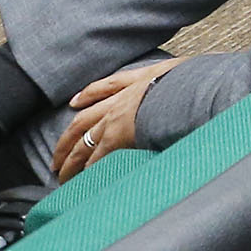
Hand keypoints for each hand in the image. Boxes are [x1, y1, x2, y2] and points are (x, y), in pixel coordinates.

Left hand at [55, 59, 178, 179]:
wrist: (188, 90)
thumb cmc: (192, 81)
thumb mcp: (180, 72)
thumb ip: (175, 79)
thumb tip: (184, 80)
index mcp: (135, 82)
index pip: (104, 87)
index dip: (87, 95)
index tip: (75, 102)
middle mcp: (119, 100)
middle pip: (83, 120)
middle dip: (67, 139)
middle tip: (57, 156)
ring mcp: (115, 119)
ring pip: (83, 141)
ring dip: (70, 159)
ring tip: (61, 173)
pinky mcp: (117, 137)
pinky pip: (96, 156)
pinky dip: (88, 168)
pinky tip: (82, 178)